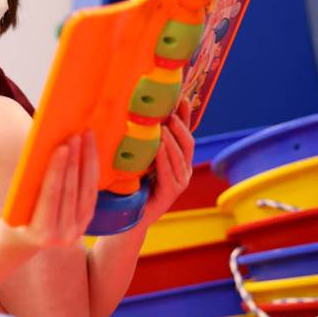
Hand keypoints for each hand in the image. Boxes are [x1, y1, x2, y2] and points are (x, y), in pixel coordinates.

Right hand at [0, 131, 99, 248]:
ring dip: (87, 160)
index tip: (62, 147)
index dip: (58, 170)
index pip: (52, 195)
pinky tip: (89, 151)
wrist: (24, 241)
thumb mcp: (16, 205)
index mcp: (42, 232)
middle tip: (75, 135)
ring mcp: (77, 230)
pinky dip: (91, 170)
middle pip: (72, 191)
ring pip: (87, 190)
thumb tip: (47, 150)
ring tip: (85, 136)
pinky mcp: (86, 222)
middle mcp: (64, 235)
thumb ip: (31, 183)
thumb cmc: (14, 218)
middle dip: (74, 160)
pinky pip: (91, 193)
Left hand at [141, 98, 194, 225]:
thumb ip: (144, 141)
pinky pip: (169, 173)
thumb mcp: (140, 158)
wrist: (130, 218)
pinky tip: (158, 147)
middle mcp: (183, 170)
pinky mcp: (170, 194)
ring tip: (163, 125)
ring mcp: (179, 182)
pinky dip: (164, 158)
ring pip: (180, 156)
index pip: (185, 133)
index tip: (182, 97)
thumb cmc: (133, 186)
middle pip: (187, 142)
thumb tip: (136, 113)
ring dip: (172, 139)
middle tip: (170, 111)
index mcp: (178, 159)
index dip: (185, 116)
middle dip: (180, 125)